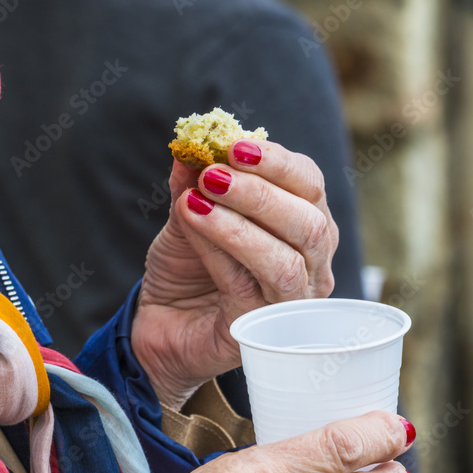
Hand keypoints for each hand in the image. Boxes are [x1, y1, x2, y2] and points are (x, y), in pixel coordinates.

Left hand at [132, 141, 337, 409]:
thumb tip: (193, 142)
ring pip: (286, 261)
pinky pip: (247, 286)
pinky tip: (192, 226)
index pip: (310, 187)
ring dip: (239, 225)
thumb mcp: (188, 214)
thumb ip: (195, 181)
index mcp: (305, 228)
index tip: (234, 146)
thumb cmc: (187, 270)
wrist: (161, 324)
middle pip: (310, 225)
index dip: (278, 163)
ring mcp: (290, 304)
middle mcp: (311, 268)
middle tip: (212, 175)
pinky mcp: (260, 330)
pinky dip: (219, 251)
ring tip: (196, 201)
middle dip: (260, 194)